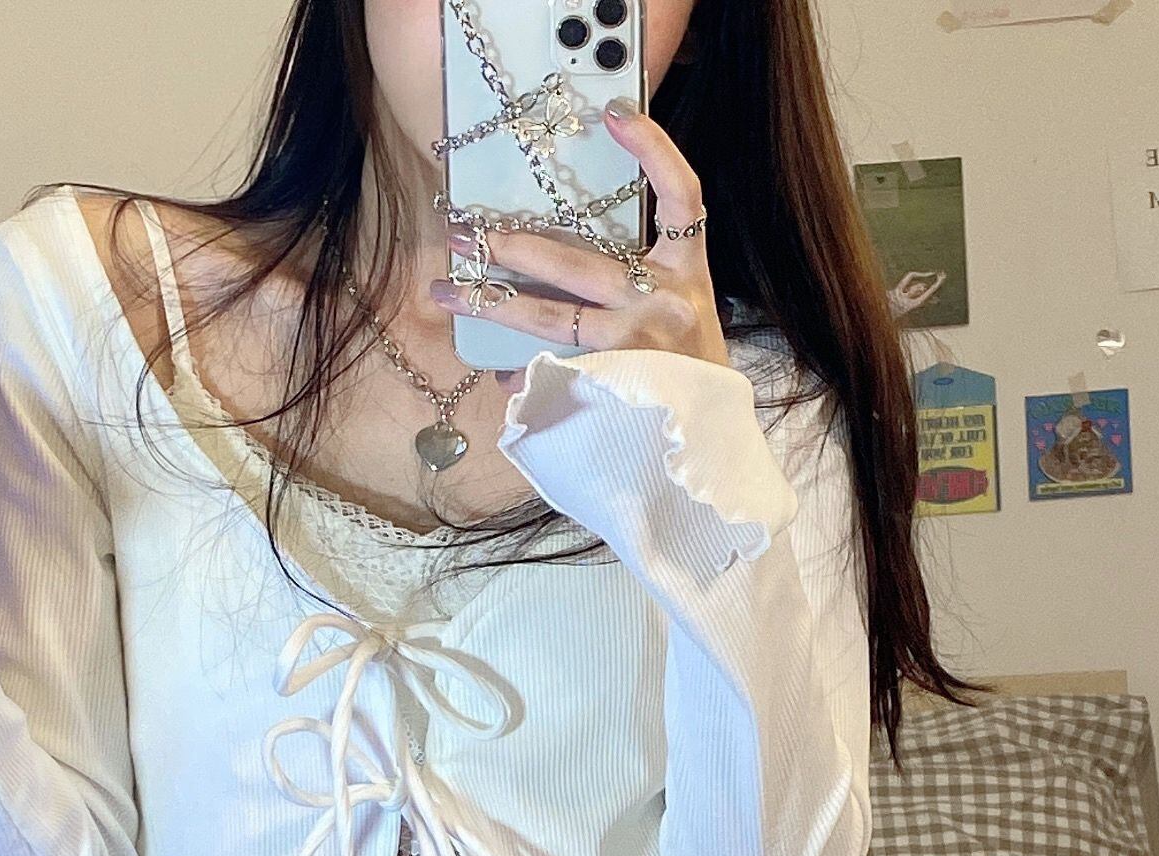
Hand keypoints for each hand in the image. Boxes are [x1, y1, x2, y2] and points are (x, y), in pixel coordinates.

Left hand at [430, 99, 728, 394]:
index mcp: (686, 272)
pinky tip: (501, 375)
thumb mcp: (684, 307)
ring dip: (493, 305)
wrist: (712, 438)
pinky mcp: (617, 390)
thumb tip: (564, 256)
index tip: (616, 114)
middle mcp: (662, 304)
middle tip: (461, 233)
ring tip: (446, 292)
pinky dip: (527, 375)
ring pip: (551, 320)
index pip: (681, 196)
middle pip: (576, 264)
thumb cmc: (691, 364)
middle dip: (512, 247)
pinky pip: (556, 375)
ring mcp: (636, 349)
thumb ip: (640, 274)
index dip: (653, 152)